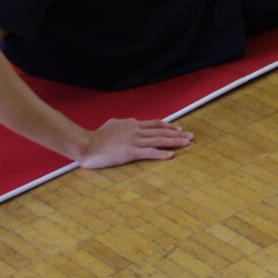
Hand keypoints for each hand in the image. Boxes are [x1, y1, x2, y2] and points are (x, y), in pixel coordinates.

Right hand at [79, 117, 193, 168]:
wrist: (86, 144)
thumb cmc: (96, 136)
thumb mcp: (112, 124)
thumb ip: (123, 123)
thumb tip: (130, 122)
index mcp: (133, 124)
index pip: (155, 124)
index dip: (168, 126)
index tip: (178, 129)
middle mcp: (137, 131)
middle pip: (162, 131)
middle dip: (178, 134)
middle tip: (190, 136)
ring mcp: (135, 141)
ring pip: (160, 140)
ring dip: (175, 142)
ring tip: (187, 143)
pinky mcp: (131, 152)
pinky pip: (150, 152)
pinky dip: (162, 153)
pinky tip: (172, 155)